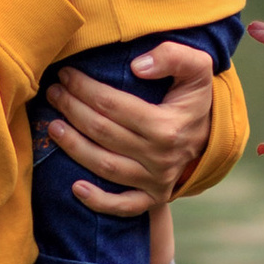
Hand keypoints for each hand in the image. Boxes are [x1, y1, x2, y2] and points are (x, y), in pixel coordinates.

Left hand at [41, 41, 217, 214]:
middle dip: (72, 110)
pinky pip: (124, 206)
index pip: (114, 105)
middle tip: (53, 93)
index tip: (66, 74)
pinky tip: (75, 187)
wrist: (210, 137)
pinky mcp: (153, 198)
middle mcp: (161, 157)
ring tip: (53, 127)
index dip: (84, 88)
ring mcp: (156, 181)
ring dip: (74, 147)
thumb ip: (173, 57)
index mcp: (168, 126)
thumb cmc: (194, 98)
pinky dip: (98, 201)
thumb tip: (137, 66)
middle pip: (103, 133)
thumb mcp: (196, 69)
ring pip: (105, 167)